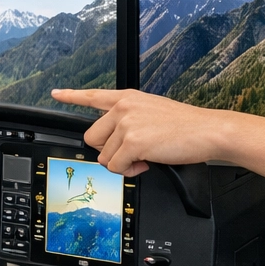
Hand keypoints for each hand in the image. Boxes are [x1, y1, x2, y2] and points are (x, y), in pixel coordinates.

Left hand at [51, 88, 229, 174]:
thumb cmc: (186, 126)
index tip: (56, 93)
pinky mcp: (132, 141)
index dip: (72, 96)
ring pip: (104, 156)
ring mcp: (126, 123)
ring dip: (123, 163)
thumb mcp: (152, 113)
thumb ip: (129, 120)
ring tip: (145, 157)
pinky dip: (130, 171)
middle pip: (92, 138)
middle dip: (109, 151)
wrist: (208, 131)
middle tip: (132, 154)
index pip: (93, 96)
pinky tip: (146, 163)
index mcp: (127, 98)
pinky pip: (116, 167)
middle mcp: (123, 107)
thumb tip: (116, 142)